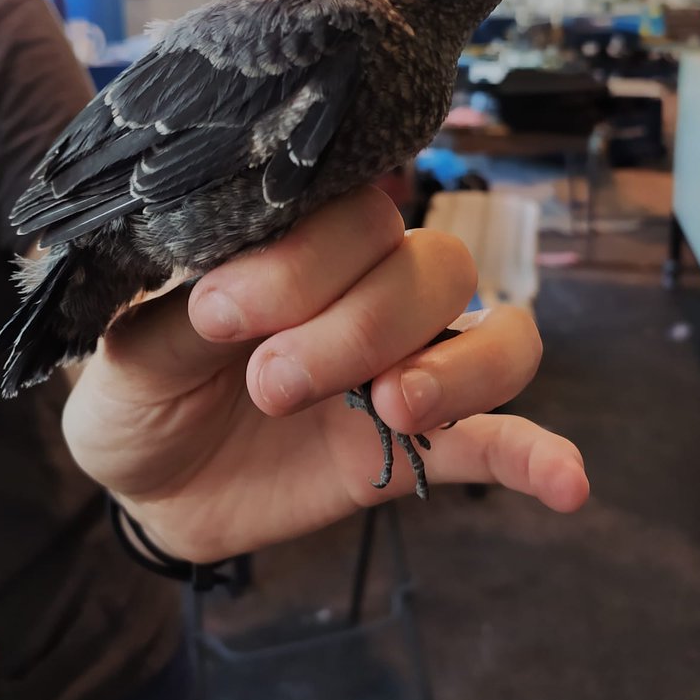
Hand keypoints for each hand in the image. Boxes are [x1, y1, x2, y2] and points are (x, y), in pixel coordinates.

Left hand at [63, 187, 588, 563]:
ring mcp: (404, 368)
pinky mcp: (417, 449)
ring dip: (460, 368)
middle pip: (435, 267)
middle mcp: (369, 294)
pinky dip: (538, 455)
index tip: (220, 314)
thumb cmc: (141, 392)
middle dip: (360, 325)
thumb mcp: (132, 353)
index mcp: (304, 248)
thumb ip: (180, 320)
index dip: (305, 260)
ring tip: (396, 408)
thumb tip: (228, 299)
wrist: (153, 483)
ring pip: (496, 334)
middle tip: (270, 384)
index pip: (356, 215)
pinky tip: (567, 484)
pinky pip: (498, 441)